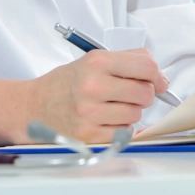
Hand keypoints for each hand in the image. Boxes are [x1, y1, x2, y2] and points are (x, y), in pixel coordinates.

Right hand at [25, 48, 167, 142]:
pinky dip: (120, 127)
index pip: (146, 67)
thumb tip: (159, 76)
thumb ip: (128, 60)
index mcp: (97, 62)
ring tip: (112, 106)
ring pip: (136, 114)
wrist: (34, 105)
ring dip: (130, 111)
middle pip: (145, 93)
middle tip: (130, 93)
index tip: (157, 80)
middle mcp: (93, 86)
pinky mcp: (88, 134)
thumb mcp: (94, 60)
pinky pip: (123, 132)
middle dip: (144, 94)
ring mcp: (90, 112)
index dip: (157, 75)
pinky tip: (106, 119)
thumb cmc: (68, 82)